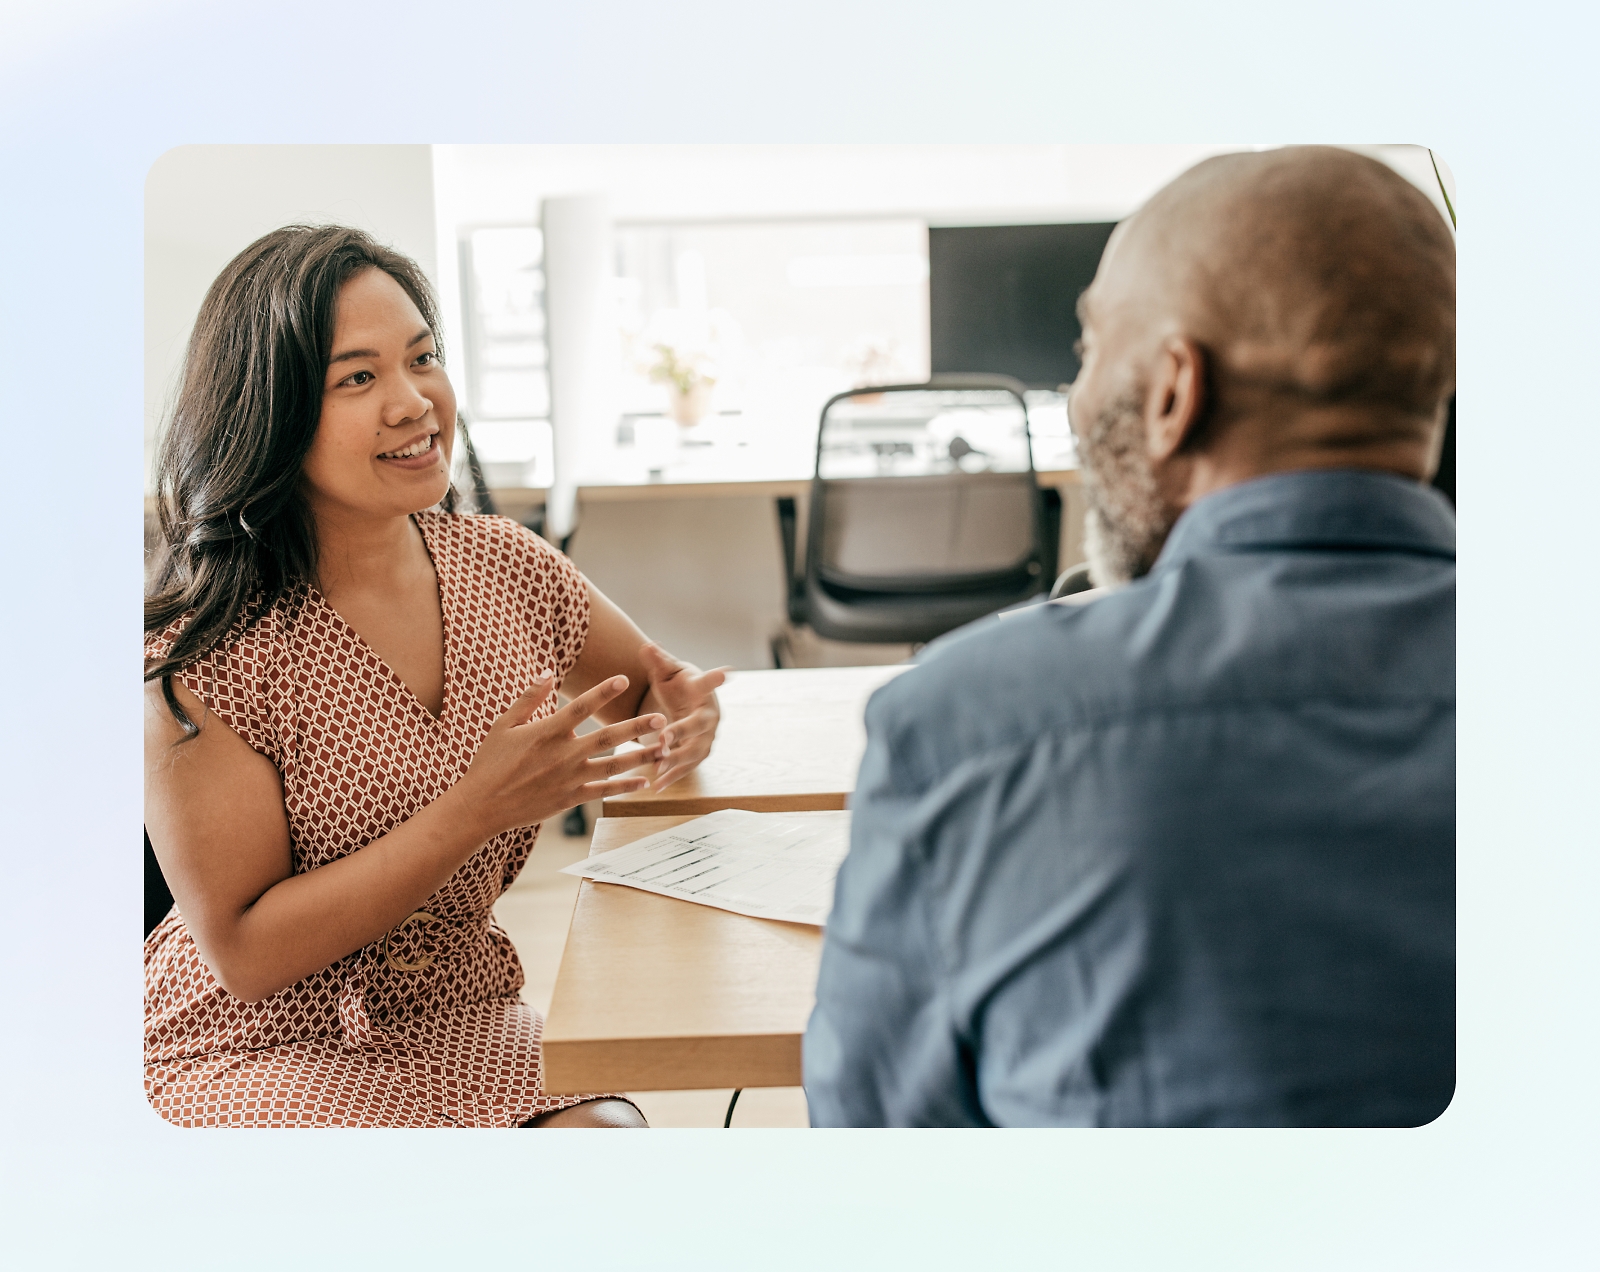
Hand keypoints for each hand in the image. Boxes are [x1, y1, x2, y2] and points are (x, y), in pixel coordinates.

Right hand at [454, 672, 665, 836]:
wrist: (481, 805)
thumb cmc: (490, 762)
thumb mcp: (504, 725)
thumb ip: (530, 698)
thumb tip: (549, 673)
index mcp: (547, 732)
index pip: (582, 707)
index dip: (604, 691)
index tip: (625, 678)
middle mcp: (563, 754)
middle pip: (608, 737)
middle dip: (637, 727)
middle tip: (662, 718)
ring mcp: (569, 778)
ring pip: (612, 765)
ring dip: (640, 757)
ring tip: (664, 749)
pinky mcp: (570, 798)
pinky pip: (603, 791)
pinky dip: (625, 787)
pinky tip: (644, 782)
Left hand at [637, 642, 729, 788]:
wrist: (691, 705)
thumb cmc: (678, 686)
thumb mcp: (668, 672)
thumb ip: (658, 661)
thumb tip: (647, 645)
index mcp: (703, 689)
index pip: (709, 682)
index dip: (717, 678)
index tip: (728, 672)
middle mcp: (710, 714)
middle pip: (700, 724)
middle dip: (682, 732)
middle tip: (663, 739)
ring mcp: (708, 736)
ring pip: (695, 750)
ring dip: (677, 759)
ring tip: (657, 767)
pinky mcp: (700, 753)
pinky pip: (688, 767)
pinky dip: (673, 776)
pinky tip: (656, 786)